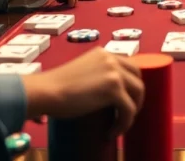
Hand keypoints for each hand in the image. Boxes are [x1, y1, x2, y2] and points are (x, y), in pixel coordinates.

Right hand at [22, 48, 144, 137]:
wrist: (46, 91)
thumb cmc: (56, 86)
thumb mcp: (81, 72)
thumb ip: (94, 74)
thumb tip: (103, 92)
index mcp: (103, 53)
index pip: (128, 66)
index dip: (130, 84)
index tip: (125, 100)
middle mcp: (111, 58)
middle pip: (137, 77)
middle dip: (136, 96)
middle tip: (126, 113)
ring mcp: (114, 72)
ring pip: (138, 93)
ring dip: (132, 111)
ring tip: (120, 124)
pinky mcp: (113, 89)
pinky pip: (129, 110)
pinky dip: (124, 124)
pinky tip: (112, 132)